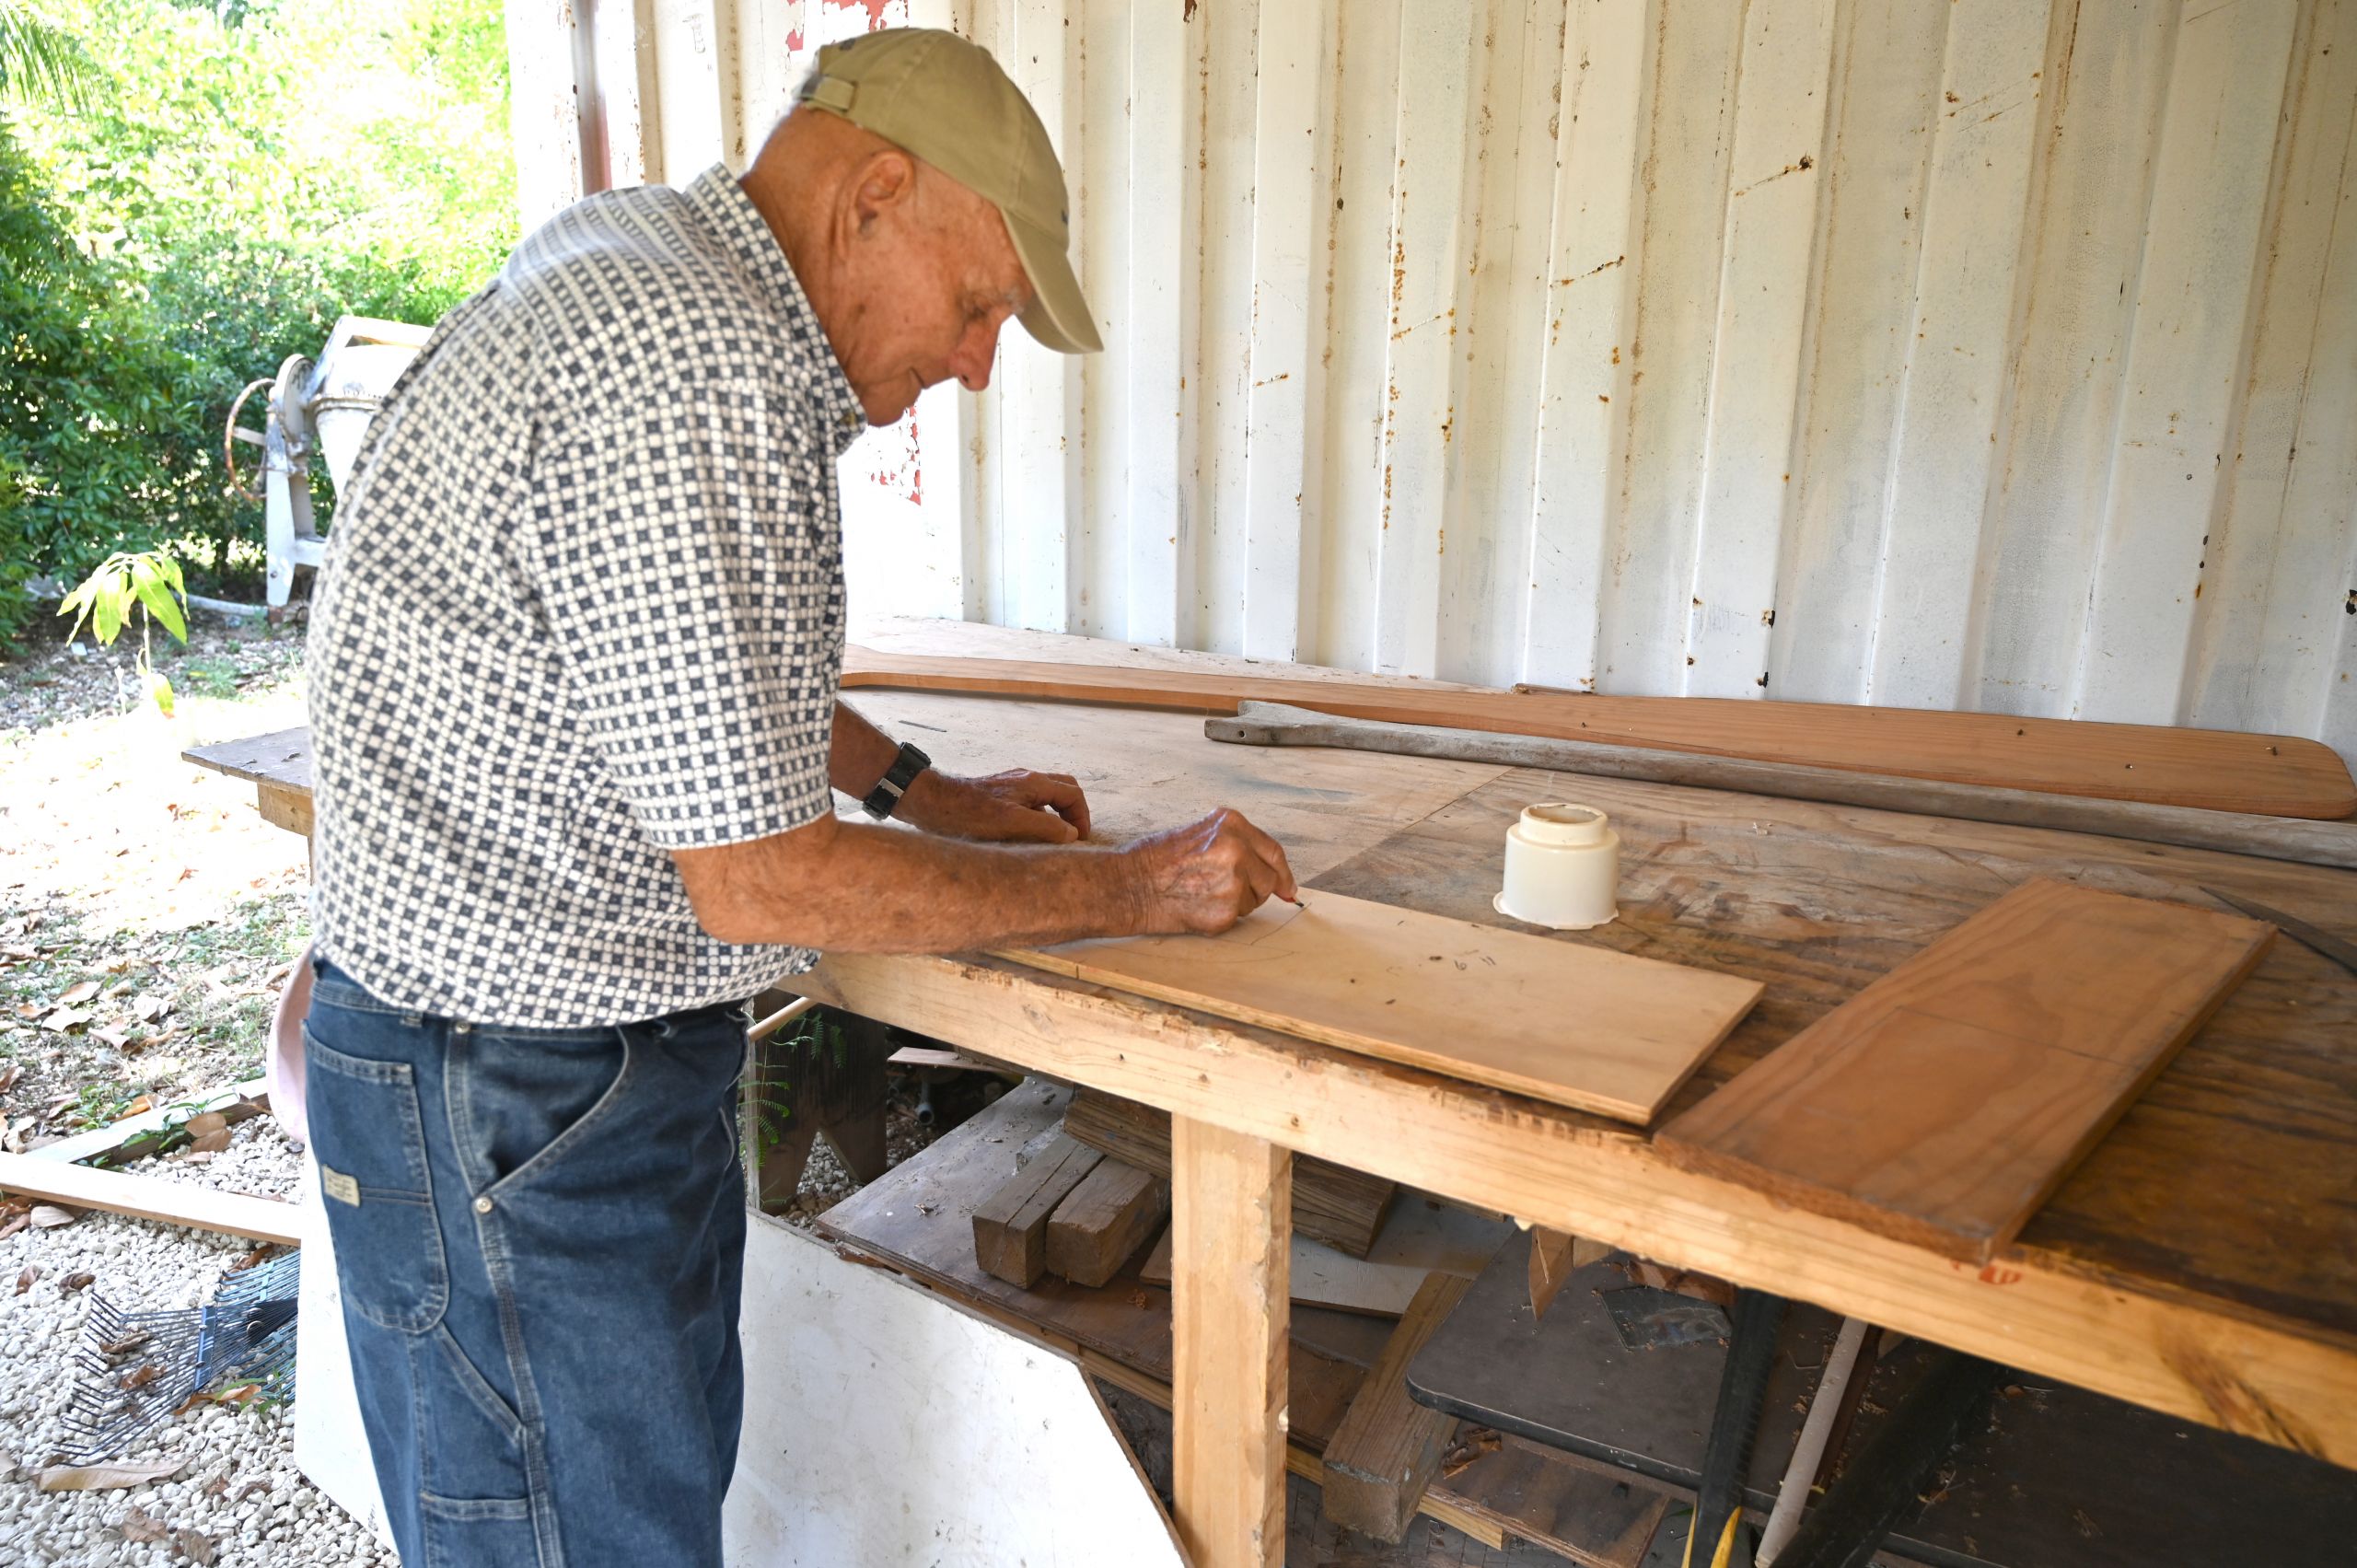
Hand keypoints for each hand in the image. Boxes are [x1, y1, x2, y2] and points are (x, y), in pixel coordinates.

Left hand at [900, 768, 1091, 843]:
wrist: (932, 802)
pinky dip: (1038, 816)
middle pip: (1064, 789)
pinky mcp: (999, 794)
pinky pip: (1029, 802)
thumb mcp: (1011, 823)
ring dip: (1056, 814)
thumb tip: (1071, 834)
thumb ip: (1045, 827)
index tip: (1079, 840)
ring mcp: (1012, 785)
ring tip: (1053, 839)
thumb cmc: (969, 812)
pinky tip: (1027, 834)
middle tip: (1073, 836)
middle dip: (1074, 811)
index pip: (1073, 794)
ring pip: (1047, 795)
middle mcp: (1026, 779)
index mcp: (1034, 783)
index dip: (1082, 818)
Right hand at [1122, 808, 1298, 933]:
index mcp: (1231, 824)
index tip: (1288, 887)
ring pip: (1253, 901)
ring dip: (1235, 903)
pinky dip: (1220, 918)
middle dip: (1255, 889)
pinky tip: (1195, 906)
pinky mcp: (1227, 909)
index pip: (1273, 851)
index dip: (1282, 872)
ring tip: (1201, 894)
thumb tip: (1272, 873)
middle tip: (1224, 892)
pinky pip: (1237, 918)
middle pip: (1269, 878)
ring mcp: (1234, 879)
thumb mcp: (1199, 834)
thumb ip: (1235, 845)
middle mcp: (1237, 848)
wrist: (1129, 884)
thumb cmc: (1155, 860)